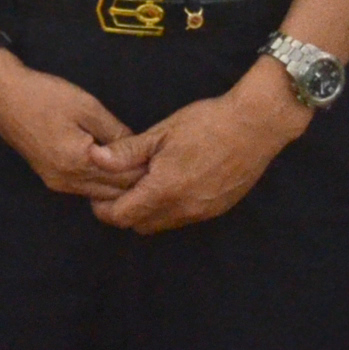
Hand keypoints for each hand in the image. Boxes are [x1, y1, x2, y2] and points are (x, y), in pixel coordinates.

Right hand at [0, 52, 143, 197]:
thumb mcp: (87, 107)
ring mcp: (57, 183)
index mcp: (79, 164)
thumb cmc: (45, 96)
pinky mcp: (51, 178)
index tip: (163, 160)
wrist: (1, 95)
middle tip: (157, 165)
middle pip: (114, 194)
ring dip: (120, 184)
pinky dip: (103, 182)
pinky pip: (85, 188)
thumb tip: (139, 148)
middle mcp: (68, 182)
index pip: (125, 180)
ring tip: (138, 165)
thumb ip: (115, 131)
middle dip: (136, 181)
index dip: (146, 171)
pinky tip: (113, 166)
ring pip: (100, 195)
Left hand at [90, 69, 309, 234]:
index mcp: (164, 190)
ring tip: (145, 181)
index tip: (98, 193)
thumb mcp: (161, 133)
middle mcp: (183, 209)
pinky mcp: (218, 209)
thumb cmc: (205, 124)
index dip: (104, 208)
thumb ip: (127, 151)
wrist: (254, 126)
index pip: (122, 217)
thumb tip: (94, 158)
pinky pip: (183, 218)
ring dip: (148, 211)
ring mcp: (203, 212)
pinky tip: (171, 182)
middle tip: (119, 186)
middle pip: (140, 225)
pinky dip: (170, 208)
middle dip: (124, 211)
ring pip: (163, 223)